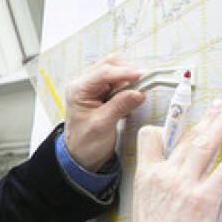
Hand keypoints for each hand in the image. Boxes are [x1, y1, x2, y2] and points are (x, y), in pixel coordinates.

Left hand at [62, 54, 147, 170]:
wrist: (81, 155)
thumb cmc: (85, 143)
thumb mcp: (102, 125)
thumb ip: (120, 106)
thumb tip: (138, 92)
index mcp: (78, 89)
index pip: (103, 72)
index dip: (124, 72)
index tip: (143, 75)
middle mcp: (85, 84)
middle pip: (110, 66)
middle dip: (128, 74)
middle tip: (143, 87)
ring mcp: (94, 88)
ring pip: (117, 73)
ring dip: (129, 82)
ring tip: (134, 98)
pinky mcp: (103, 93)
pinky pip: (120, 83)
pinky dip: (128, 88)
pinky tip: (129, 102)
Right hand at [132, 100, 221, 221]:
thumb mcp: (142, 206)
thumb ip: (156, 189)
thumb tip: (170, 187)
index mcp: (146, 175)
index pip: (152, 138)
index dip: (168, 128)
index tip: (180, 124)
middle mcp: (165, 174)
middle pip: (187, 136)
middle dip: (206, 118)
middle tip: (219, 107)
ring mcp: (185, 185)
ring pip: (206, 144)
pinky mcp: (205, 199)